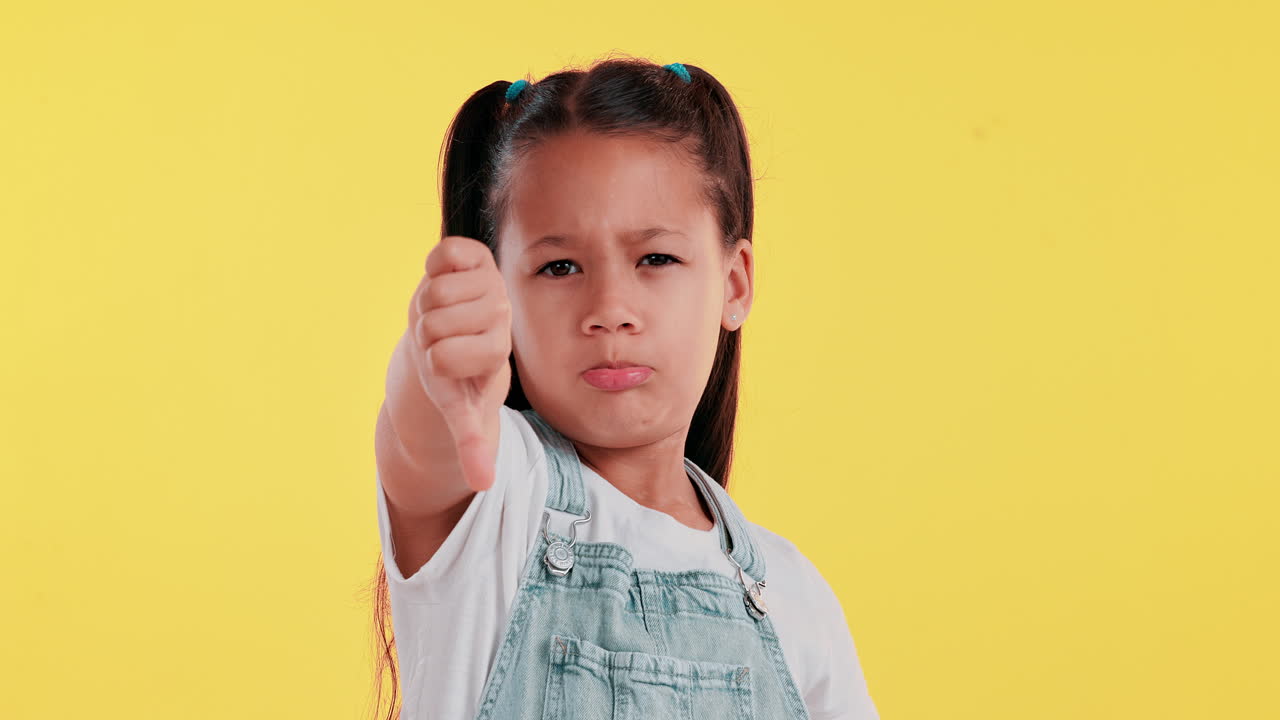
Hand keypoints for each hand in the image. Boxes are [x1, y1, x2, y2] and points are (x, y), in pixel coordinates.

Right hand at [408, 235, 512, 491]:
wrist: (458, 336)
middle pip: (432, 323)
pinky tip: (444, 281)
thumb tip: (483, 485)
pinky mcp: (476, 254)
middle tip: (442, 338)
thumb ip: (474, 445)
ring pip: (432, 291)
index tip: (446, 365)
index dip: (431, 363)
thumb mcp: (464, 414)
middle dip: (426, 334)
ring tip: (443, 315)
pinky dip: (435, 265)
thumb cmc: (458, 378)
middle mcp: (499, 313)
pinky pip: (442, 252)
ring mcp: (490, 282)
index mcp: (498, 350)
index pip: (439, 358)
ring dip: (426, 304)